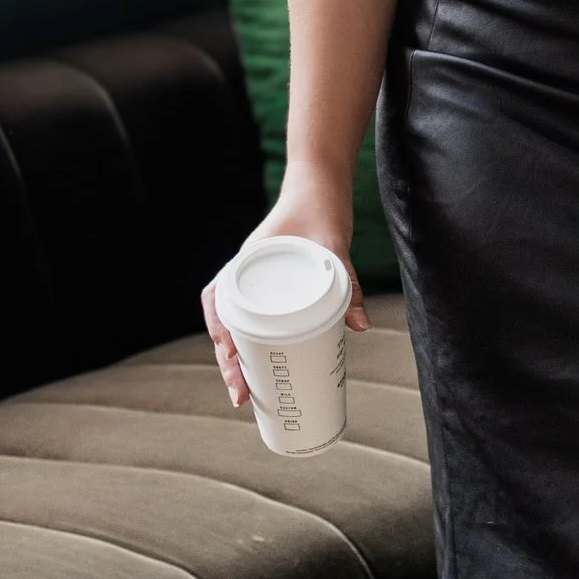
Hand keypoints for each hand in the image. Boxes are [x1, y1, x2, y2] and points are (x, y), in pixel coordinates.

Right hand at [200, 170, 372, 406]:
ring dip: (238, 359)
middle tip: (241, 396)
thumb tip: (360, 326)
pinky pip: (257, 320)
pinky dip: (257, 345)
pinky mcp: (277, 288)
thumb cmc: (319, 207)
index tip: (230, 362)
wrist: (320, 182)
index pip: (218, 302)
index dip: (220, 336)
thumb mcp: (334, 243)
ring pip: (237, 326)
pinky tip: (269, 367)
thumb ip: (348, 281)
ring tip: (248, 393)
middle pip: (224, 325)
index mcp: (248, 262)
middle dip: (228, 363)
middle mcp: (246, 275)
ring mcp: (259, 283)